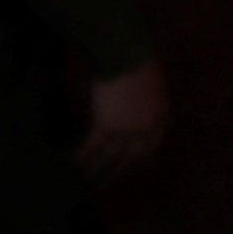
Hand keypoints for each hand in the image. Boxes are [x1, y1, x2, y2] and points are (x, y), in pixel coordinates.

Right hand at [75, 58, 171, 175]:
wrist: (126, 51)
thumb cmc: (137, 55)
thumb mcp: (151, 77)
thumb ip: (147, 92)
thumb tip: (138, 93)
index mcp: (161, 113)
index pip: (155, 141)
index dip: (148, 155)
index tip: (145, 165)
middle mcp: (147, 127)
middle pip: (134, 156)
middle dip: (121, 171)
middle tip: (110, 182)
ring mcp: (128, 128)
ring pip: (111, 157)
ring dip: (97, 172)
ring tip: (85, 182)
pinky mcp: (107, 125)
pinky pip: (92, 146)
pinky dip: (81, 156)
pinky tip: (71, 164)